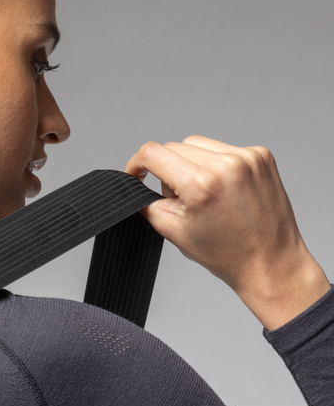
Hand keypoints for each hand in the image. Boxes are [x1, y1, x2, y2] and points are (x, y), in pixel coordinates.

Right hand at [124, 136, 329, 328]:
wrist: (269, 260)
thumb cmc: (224, 253)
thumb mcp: (174, 232)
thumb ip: (149, 205)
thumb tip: (137, 187)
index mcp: (201, 184)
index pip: (154, 153)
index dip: (136, 163)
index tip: (135, 174)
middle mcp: (226, 164)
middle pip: (176, 147)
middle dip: (167, 170)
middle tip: (179, 200)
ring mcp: (247, 157)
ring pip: (198, 145)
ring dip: (191, 164)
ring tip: (203, 194)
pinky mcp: (261, 155)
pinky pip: (223, 149)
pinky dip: (214, 165)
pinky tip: (223, 189)